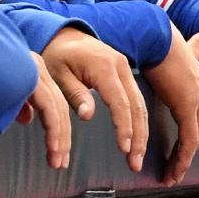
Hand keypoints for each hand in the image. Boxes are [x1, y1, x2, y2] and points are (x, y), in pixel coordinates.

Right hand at [15, 51, 72, 170]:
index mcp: (28, 68)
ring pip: (56, 110)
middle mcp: (34, 66)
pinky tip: (53, 147)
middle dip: (61, 138)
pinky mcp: (31, 75)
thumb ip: (16, 104)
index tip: (56, 153)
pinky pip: (49, 107)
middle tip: (60, 162)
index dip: (56, 129)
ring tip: (57, 160)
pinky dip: (54, 129)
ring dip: (59, 139)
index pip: (51, 103)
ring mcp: (34, 69)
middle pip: (57, 107)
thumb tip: (28, 119)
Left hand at [41, 27, 148, 172]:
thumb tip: (88, 115)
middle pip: (137, 106)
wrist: (63, 34)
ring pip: (141, 104)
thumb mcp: (57, 74)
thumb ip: (74, 94)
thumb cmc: (56, 55)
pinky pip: (137, 99)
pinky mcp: (125, 73)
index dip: (124, 128)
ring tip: (137, 158)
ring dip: (142, 133)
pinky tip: (137, 139)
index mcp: (104, 66)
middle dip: (139, 137)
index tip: (125, 149)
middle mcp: (121, 66)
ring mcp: (126, 69)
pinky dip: (139, 121)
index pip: (120, 102)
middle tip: (135, 163)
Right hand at [143, 24, 198, 186]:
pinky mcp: (188, 104)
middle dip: (186, 156)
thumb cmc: (153, 46)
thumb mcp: (162, 70)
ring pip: (195, 139)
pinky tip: (174, 168)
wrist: (155, 34)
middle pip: (197, 132)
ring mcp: (197, 99)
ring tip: (171, 177)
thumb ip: (165, 84)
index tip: (178, 156)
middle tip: (174, 174)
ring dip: (183, 161)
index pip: (195, 119)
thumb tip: (156, 93)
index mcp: (197, 86)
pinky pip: (188, 138)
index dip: (187, 140)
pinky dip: (182, 156)